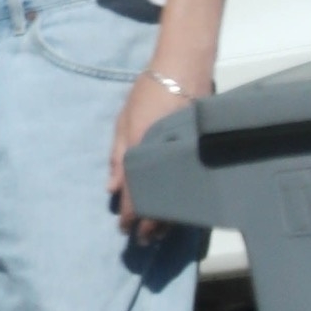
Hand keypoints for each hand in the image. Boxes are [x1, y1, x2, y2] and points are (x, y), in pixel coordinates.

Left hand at [108, 64, 207, 243]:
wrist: (184, 70)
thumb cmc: (149, 92)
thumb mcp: (124, 122)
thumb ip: (117, 157)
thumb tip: (111, 189)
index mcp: (141, 154)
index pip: (134, 197)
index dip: (129, 218)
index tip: (124, 230)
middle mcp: (164, 162)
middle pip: (158, 207)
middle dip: (149, 227)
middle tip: (142, 240)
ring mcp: (184, 160)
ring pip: (178, 203)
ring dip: (168, 221)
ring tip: (160, 233)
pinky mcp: (199, 157)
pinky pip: (191, 189)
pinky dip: (184, 205)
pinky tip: (179, 212)